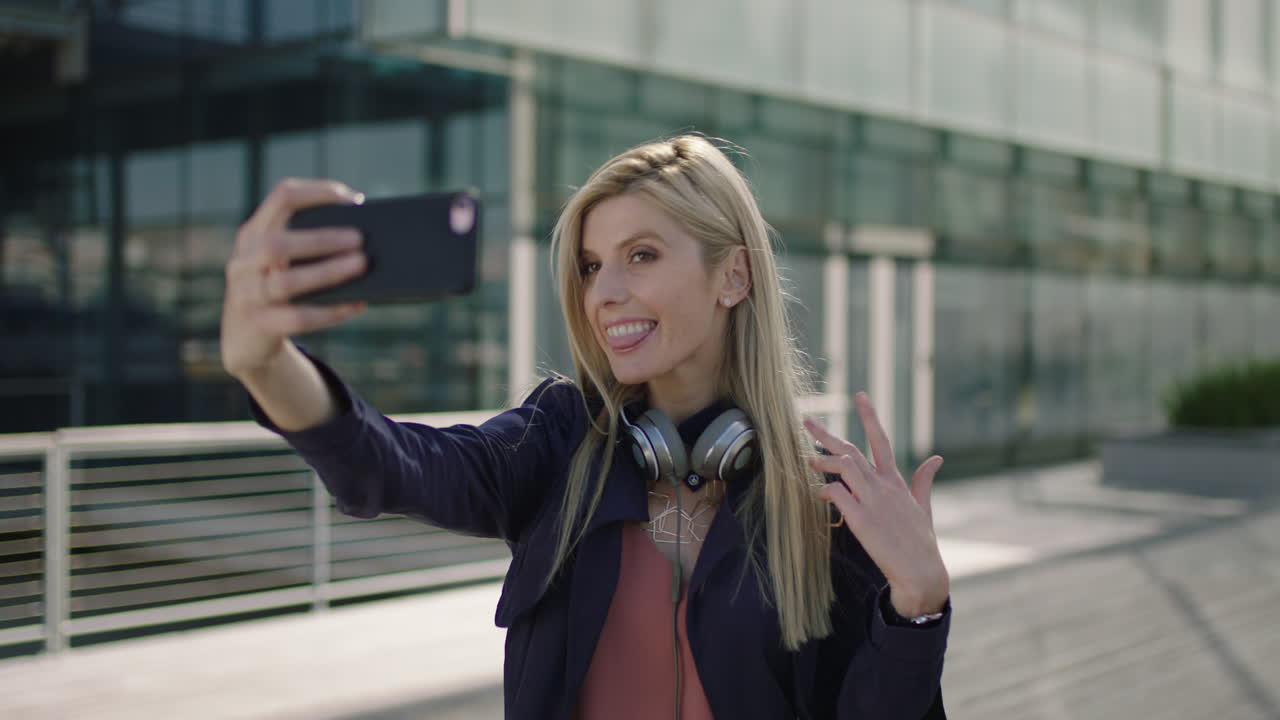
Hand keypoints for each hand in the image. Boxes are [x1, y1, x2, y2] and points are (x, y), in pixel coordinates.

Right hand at [221, 179, 368, 379]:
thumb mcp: (281, 262)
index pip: (282, 197)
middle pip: (276, 244)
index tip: (353, 201)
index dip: (318, 193)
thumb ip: (307, 245)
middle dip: (320, 239)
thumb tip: (364, 238)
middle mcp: (243, 261)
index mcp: (253, 233)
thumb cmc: (277, 290)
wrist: (246, 340)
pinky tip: (357, 304)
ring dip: (327, 272)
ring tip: (361, 264)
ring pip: (285, 282)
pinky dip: (331, 310)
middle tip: (359, 238)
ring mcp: (246, 295)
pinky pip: (298, 318)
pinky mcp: (259, 326)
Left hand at [805, 392, 949, 617]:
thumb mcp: (923, 505)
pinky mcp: (861, 519)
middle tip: (807, 421)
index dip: (870, 416)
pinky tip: (818, 494)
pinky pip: (837, 495)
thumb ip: (924, 480)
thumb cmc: (920, 540)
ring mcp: (872, 501)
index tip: (859, 396)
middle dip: (826, 435)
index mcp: (896, 480)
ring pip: (844, 467)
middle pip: (851, 450)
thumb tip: (937, 459)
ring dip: (822, 461)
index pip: (881, 439)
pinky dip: (825, 490)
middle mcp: (883, 486)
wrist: (920, 570)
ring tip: (807, 460)